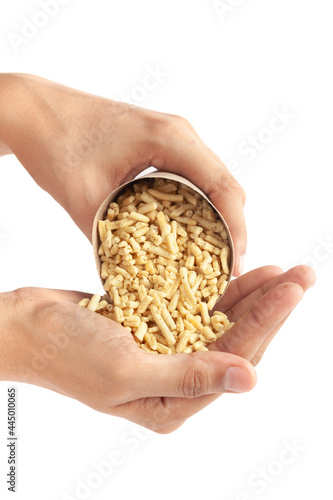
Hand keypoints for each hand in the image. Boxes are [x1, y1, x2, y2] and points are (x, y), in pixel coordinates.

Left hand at [0, 73, 245, 274]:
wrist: (34, 111)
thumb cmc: (55, 143)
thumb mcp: (82, 197)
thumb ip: (106, 239)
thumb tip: (125, 278)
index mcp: (170, 139)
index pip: (223, 187)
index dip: (236, 229)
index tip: (234, 265)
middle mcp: (180, 133)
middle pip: (225, 185)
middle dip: (231, 228)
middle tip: (224, 267)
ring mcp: (173, 136)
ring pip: (212, 181)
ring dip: (217, 217)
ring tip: (211, 254)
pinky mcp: (162, 144)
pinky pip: (193, 176)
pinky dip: (199, 204)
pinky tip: (189, 230)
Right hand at [0, 265, 313, 432]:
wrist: (28, 326)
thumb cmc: (66, 354)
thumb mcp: (127, 371)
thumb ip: (189, 376)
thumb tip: (250, 381)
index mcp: (173, 403)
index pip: (234, 360)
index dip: (268, 322)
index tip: (293, 289)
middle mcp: (176, 379)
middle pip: (237, 340)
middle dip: (271, 307)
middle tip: (303, 275)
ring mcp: (167, 350)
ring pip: (222, 322)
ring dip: (252, 296)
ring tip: (284, 272)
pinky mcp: (157, 324)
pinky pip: (196, 307)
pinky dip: (219, 290)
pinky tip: (242, 272)